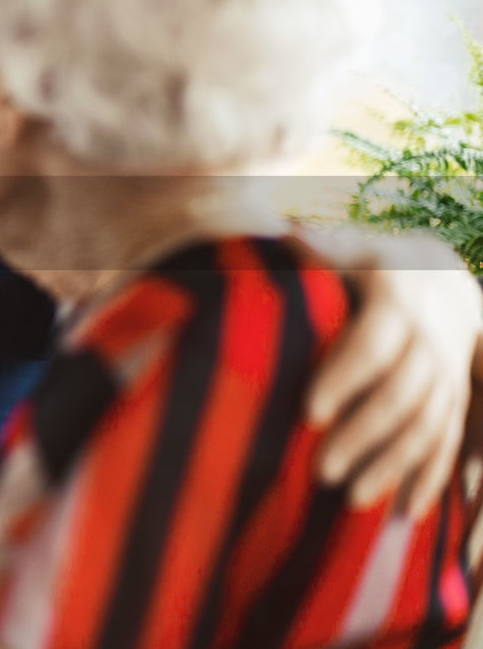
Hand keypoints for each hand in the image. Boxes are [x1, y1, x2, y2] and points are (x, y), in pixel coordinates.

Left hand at [303, 231, 480, 515]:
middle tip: (321, 471)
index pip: (372, 346)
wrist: (441, 273)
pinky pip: (452, 442)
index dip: (344, 379)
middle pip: (400, 395)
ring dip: (393, 464)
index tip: (309, 413)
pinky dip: (432, 477)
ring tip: (352, 499)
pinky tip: (406, 510)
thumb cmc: (373, 264)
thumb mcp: (350, 249)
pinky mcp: (458, 399)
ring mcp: (449, 373)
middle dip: (363, 435)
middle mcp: (430, 340)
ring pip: (428, 425)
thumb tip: (286, 233)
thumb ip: (319, 248)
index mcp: (397, 302)